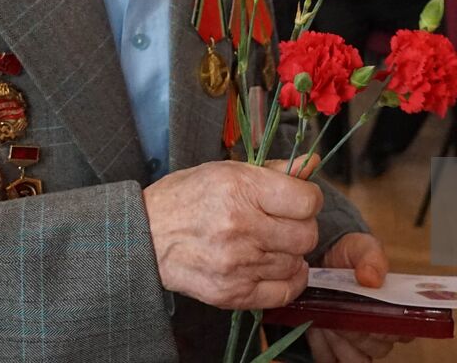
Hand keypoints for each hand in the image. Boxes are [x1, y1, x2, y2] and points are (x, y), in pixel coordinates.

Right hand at [142, 159, 321, 309]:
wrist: (145, 236)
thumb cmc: (187, 197)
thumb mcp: (227, 170)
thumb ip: (275, 169)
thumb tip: (311, 163)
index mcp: (242, 190)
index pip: (307, 202)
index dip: (308, 199)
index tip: (298, 200)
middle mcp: (242, 228)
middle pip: (307, 236)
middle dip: (302, 227)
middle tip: (285, 223)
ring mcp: (237, 265)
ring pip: (296, 263)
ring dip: (290, 253)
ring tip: (271, 243)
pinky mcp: (231, 293)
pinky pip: (283, 292)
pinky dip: (288, 281)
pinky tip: (276, 267)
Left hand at [306, 233, 409, 361]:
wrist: (319, 260)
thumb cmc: (348, 255)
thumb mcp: (361, 247)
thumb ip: (371, 258)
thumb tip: (372, 278)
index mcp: (396, 309)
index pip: (404, 331)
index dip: (388, 326)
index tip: (370, 311)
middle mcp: (380, 333)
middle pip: (378, 347)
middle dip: (357, 330)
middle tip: (341, 308)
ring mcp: (357, 346)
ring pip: (357, 359)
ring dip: (340, 341)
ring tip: (328, 317)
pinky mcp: (332, 352)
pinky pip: (330, 360)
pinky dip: (322, 346)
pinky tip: (317, 326)